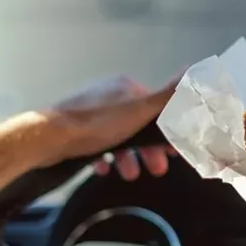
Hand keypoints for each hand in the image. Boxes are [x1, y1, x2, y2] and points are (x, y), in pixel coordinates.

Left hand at [40, 74, 179, 179]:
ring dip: (128, 157)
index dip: (166, 130)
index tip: (173, 151)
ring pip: (117, 136)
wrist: (51, 137)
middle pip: (137, 124)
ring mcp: (89, 111)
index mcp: (125, 87)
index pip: (155, 107)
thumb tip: (194, 71)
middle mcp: (108, 94)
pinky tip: (105, 169)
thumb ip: (168, 95)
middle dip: (148, 148)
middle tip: (156, 170)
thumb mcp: (141, 109)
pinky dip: (105, 157)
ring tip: (130, 174)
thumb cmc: (99, 123)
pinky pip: (96, 144)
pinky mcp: (74, 128)